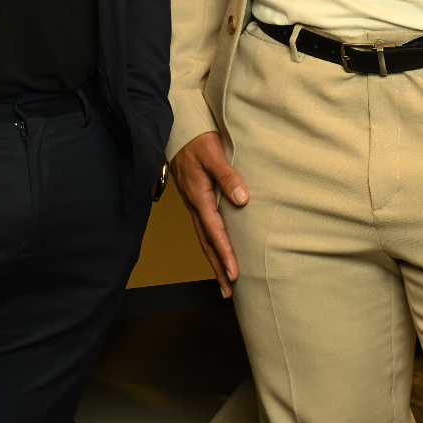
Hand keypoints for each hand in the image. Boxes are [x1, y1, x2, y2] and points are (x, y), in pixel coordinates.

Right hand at [170, 132, 248, 297]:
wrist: (180, 131)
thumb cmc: (198, 141)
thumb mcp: (213, 153)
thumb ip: (227, 175)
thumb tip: (242, 199)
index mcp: (199, 197)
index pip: (214, 231)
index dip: (225, 253)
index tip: (234, 273)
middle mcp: (194, 205)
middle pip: (206, 243)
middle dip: (217, 267)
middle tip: (229, 291)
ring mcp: (193, 204)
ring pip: (204, 238)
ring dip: (214, 260)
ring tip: (225, 282)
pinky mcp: (196, 200)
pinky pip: (203, 228)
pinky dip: (211, 245)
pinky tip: (218, 252)